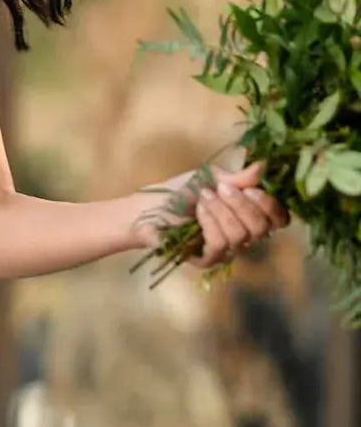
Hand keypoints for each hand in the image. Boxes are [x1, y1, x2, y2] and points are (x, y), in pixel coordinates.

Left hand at [131, 158, 290, 268]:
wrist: (148, 208)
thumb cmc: (180, 192)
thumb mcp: (212, 178)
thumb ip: (240, 177)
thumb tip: (264, 166)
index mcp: (249, 214)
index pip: (279, 219)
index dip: (271, 205)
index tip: (251, 190)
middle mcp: (243, 235)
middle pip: (263, 227)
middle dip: (242, 204)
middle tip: (221, 190)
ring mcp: (226, 250)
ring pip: (241, 235)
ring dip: (221, 211)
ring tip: (203, 199)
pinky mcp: (208, 260)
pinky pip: (221, 244)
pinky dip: (210, 222)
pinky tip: (198, 212)